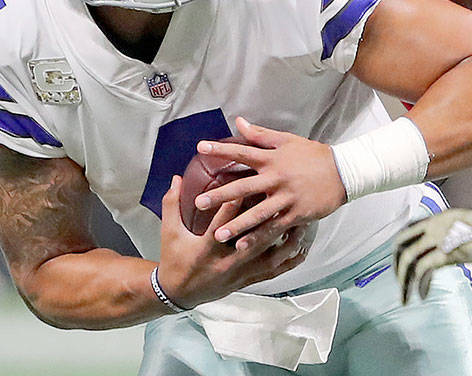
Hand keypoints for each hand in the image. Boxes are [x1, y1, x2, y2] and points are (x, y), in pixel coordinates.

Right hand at [156, 174, 309, 308]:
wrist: (177, 295)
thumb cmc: (174, 260)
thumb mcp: (169, 232)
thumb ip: (172, 203)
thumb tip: (176, 177)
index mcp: (206, 248)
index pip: (224, 223)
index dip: (236, 202)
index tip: (249, 183)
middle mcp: (226, 262)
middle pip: (255, 240)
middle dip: (273, 221)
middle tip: (287, 200)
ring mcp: (239, 274)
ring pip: (270, 258)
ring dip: (287, 241)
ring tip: (303, 223)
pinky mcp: (247, 282)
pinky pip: (273, 273)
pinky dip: (289, 261)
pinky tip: (302, 249)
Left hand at [191, 116, 345, 250]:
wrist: (343, 172)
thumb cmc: (313, 155)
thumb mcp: (287, 140)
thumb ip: (261, 134)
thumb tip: (238, 121)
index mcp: (272, 159)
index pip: (241, 152)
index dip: (220, 149)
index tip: (199, 148)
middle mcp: (276, 178)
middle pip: (243, 187)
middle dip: (220, 196)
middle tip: (198, 203)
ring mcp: (286, 198)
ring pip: (257, 214)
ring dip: (236, 225)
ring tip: (217, 235)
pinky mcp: (296, 214)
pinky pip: (274, 228)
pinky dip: (259, 238)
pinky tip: (243, 246)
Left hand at [393, 206, 471, 303]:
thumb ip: (458, 230)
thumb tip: (453, 240)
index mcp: (441, 217)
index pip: (409, 228)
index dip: (400, 245)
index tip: (399, 261)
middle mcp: (436, 225)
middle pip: (402, 243)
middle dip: (397, 265)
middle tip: (399, 282)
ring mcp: (441, 238)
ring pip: (409, 258)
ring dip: (404, 280)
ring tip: (405, 298)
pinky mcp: (450, 253)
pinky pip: (424, 269)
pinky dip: (420, 284)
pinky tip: (423, 295)